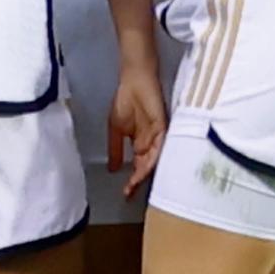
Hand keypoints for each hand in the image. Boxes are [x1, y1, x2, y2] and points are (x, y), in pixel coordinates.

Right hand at [107, 60, 166, 198]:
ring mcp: (158, 136)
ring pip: (155, 159)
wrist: (133, 80)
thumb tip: (112, 168)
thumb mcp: (116, 129)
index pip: (139, 167)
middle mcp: (152, 143)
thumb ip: (115, 148)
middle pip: (148, 167)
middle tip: (129, 193)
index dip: (133, 180)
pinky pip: (160, 145)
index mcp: (141, 145)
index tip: (124, 193)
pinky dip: (154, 156)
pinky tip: (146, 166)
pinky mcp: (163, 127)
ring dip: (145, 172)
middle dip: (139, 181)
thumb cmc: (125, 100)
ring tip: (135, 183)